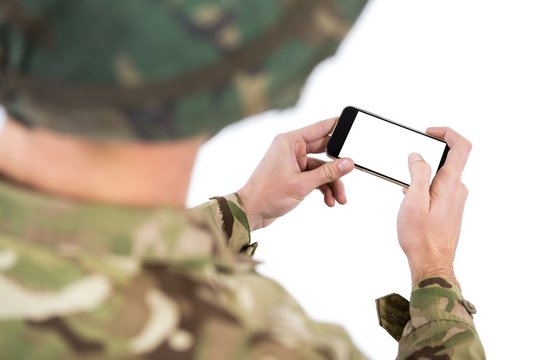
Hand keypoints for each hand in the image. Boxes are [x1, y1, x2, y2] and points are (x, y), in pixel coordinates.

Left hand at [237, 118, 353, 229]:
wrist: (251, 212)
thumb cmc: (268, 194)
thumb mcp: (302, 184)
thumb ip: (327, 173)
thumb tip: (348, 163)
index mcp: (289, 142)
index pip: (319, 128)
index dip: (337, 126)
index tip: (353, 125)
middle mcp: (292, 149)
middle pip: (324, 151)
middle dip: (337, 167)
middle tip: (351, 173)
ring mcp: (293, 163)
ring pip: (321, 168)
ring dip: (332, 183)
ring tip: (340, 199)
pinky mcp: (294, 175)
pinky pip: (315, 177)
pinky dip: (323, 188)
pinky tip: (330, 201)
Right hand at [397, 127, 471, 287]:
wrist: (431, 263)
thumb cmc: (421, 237)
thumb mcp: (413, 201)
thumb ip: (417, 173)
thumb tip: (417, 156)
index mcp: (450, 183)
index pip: (460, 146)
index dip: (447, 133)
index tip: (429, 133)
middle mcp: (457, 189)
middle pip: (449, 159)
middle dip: (426, 157)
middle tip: (406, 164)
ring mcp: (455, 200)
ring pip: (440, 176)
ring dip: (422, 176)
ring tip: (404, 188)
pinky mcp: (450, 209)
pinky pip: (438, 189)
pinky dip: (424, 188)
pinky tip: (410, 200)